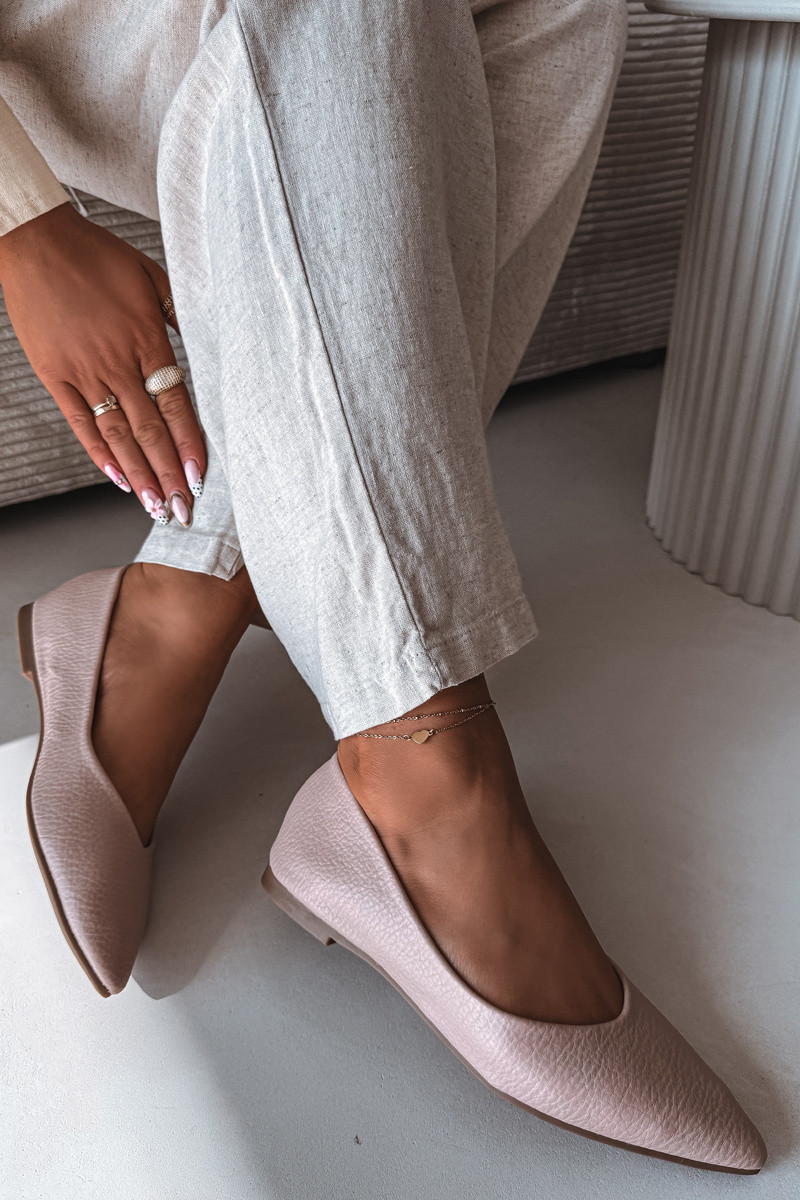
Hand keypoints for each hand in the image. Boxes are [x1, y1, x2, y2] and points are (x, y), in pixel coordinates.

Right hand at [0, 200, 204, 524]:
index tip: (200, 477)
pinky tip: (117, 479)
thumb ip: (180, 313)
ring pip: (116, 435)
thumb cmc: (97, 254)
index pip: (175, 404)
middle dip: (168, 474)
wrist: (37, 241)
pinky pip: (79, 423)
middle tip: (183, 509)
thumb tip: (207, 341)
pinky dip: (98, 453)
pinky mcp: (54, 376)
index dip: (189, 444)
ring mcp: (83, 372)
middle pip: (149, 430)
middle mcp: (117, 362)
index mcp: (146, 339)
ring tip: (155, 506)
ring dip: (138, 474)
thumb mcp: (153, 275)